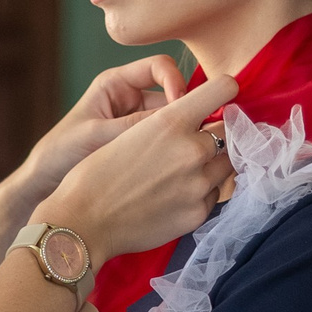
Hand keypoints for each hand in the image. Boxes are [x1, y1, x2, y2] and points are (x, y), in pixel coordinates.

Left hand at [18, 55, 189, 198]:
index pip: (159, 67)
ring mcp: (138, 123)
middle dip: (184, 112)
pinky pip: (166, 141)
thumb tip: (176, 120)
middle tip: (194, 132)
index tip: (180, 104)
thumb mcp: (97, 135)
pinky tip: (177, 163)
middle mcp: (131, 99)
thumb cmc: (61, 152)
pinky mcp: (141, 146)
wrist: (45, 182)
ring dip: (180, 133)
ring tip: (185, 151)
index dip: (175, 81)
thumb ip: (134, 126)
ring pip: (173, 121)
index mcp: (116, 83)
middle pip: (173, 95)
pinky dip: (174, 149)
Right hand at [41, 74, 237, 266]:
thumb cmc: (95, 175)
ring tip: (183, 173)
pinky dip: (202, 193)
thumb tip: (200, 119)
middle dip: (215, 134)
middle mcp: (192, 149)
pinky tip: (175, 196)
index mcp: (172, 120)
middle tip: (194, 144)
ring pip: (227, 164)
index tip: (222, 99)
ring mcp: (199, 184)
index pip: (225, 88)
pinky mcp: (198, 213)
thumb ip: (169, 123)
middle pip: (229, 131)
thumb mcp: (130, 133)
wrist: (83, 222)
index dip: (225, 91)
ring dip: (213, 164)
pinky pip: (214, 195)